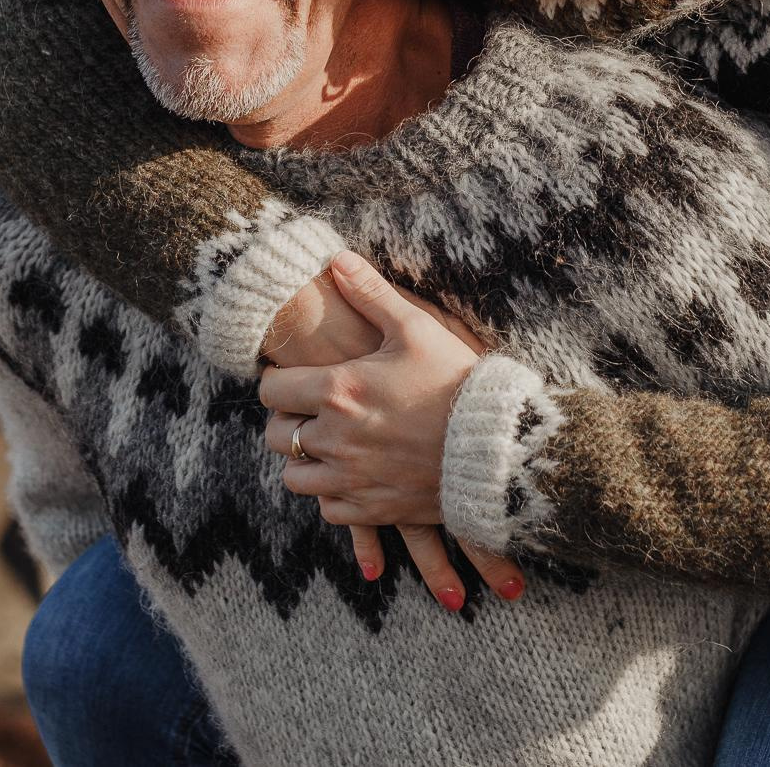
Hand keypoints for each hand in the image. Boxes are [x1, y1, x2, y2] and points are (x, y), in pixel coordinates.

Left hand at [258, 253, 522, 604]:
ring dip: (305, 461)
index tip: (295, 378)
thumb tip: (336, 258)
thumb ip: (371, 293)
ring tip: (328, 445)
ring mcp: (351, 479)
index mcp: (338, 390)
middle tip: (309, 411)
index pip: (271, 391)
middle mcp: (334, 439)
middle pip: (275, 436)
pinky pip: (328, 509)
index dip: (278, 382)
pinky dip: (333, 495)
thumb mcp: (416, 328)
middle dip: (286, 421)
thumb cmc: (457, 380)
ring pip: (294, 477)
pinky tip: (352, 475)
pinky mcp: (372, 510)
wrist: (499, 447)